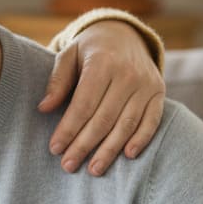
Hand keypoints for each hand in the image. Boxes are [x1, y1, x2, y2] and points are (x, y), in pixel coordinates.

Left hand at [39, 20, 164, 175]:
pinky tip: (127, 155)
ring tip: (94, 169)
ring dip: (110, 149)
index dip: (69, 129)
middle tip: (68, 166)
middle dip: (84, 145)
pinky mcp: (159, 92)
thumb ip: (57, 81)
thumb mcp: (68, 55)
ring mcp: (146, 84)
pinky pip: (152, 120)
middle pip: (104, 118)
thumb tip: (43, 108)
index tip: (55, 149)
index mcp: (103, 63)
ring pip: (127, 123)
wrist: (124, 34)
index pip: (83, 104)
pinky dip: (141, 139)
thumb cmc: (89, 50)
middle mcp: (128, 74)